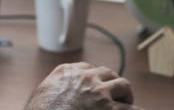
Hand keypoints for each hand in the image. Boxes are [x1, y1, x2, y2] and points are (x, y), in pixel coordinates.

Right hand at [25, 62, 142, 109]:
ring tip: (127, 104)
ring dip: (126, 95)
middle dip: (112, 84)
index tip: (96, 87)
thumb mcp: (41, 95)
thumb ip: (52, 89)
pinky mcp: (110, 109)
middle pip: (107, 73)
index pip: (87, 69)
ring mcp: (99, 93)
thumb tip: (55, 95)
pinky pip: (133, 109)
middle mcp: (84, 78)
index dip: (94, 79)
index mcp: (66, 73)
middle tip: (115, 96)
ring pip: (123, 85)